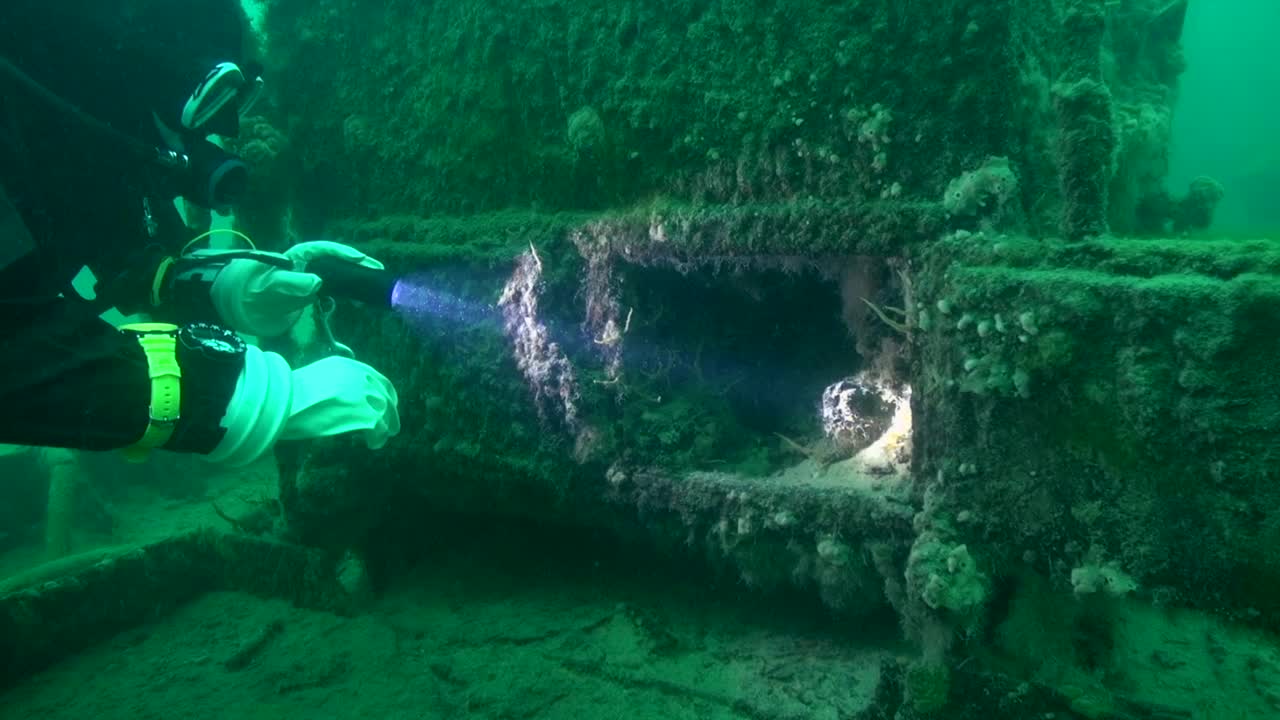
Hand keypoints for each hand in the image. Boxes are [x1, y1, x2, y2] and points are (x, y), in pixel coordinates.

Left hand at [209, 241, 382, 336]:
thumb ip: (292, 283)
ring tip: (375, 282)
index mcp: (299, 255)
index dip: (344, 253)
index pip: (326, 250)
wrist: (244, 308)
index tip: (361, 260)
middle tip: (378, 270)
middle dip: (358, 264)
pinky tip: (361, 299)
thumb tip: (317, 281)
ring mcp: (312, 277)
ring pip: (340, 274)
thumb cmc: (255, 292)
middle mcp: (308, 264)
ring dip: (357, 277)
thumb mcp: (272, 287)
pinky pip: (336, 288)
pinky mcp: (314, 291)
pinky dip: (349, 292)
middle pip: (338, 260)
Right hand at [278, 356, 400, 448]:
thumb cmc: (288, 396)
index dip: (385, 393)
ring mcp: (362, 394)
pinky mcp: (363, 413)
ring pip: (384, 412)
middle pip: (384, 395)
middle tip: (392, 427)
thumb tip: (343, 397)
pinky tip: (372, 444)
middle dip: (391, 412)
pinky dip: (377, 437)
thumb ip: (334, 381)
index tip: (388, 405)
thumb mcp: (315, 377)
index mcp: (346, 365)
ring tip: (381, 439)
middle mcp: (358, 376)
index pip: (376, 377)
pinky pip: (379, 427)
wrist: (281, 403)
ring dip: (385, 427)